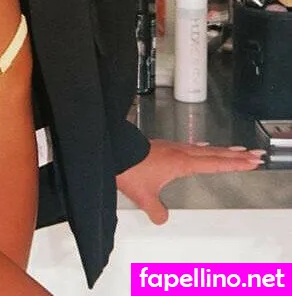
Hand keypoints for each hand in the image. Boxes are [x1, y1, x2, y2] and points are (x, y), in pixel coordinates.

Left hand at [116, 138, 263, 224]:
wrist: (110, 148)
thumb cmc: (127, 168)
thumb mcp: (144, 197)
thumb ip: (157, 211)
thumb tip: (162, 218)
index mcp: (180, 162)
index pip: (214, 163)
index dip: (234, 163)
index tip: (251, 160)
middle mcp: (178, 152)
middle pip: (213, 152)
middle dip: (235, 154)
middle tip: (254, 154)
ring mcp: (170, 147)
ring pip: (202, 148)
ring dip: (220, 149)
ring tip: (234, 150)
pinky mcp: (161, 147)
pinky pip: (188, 146)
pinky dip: (200, 147)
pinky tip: (199, 147)